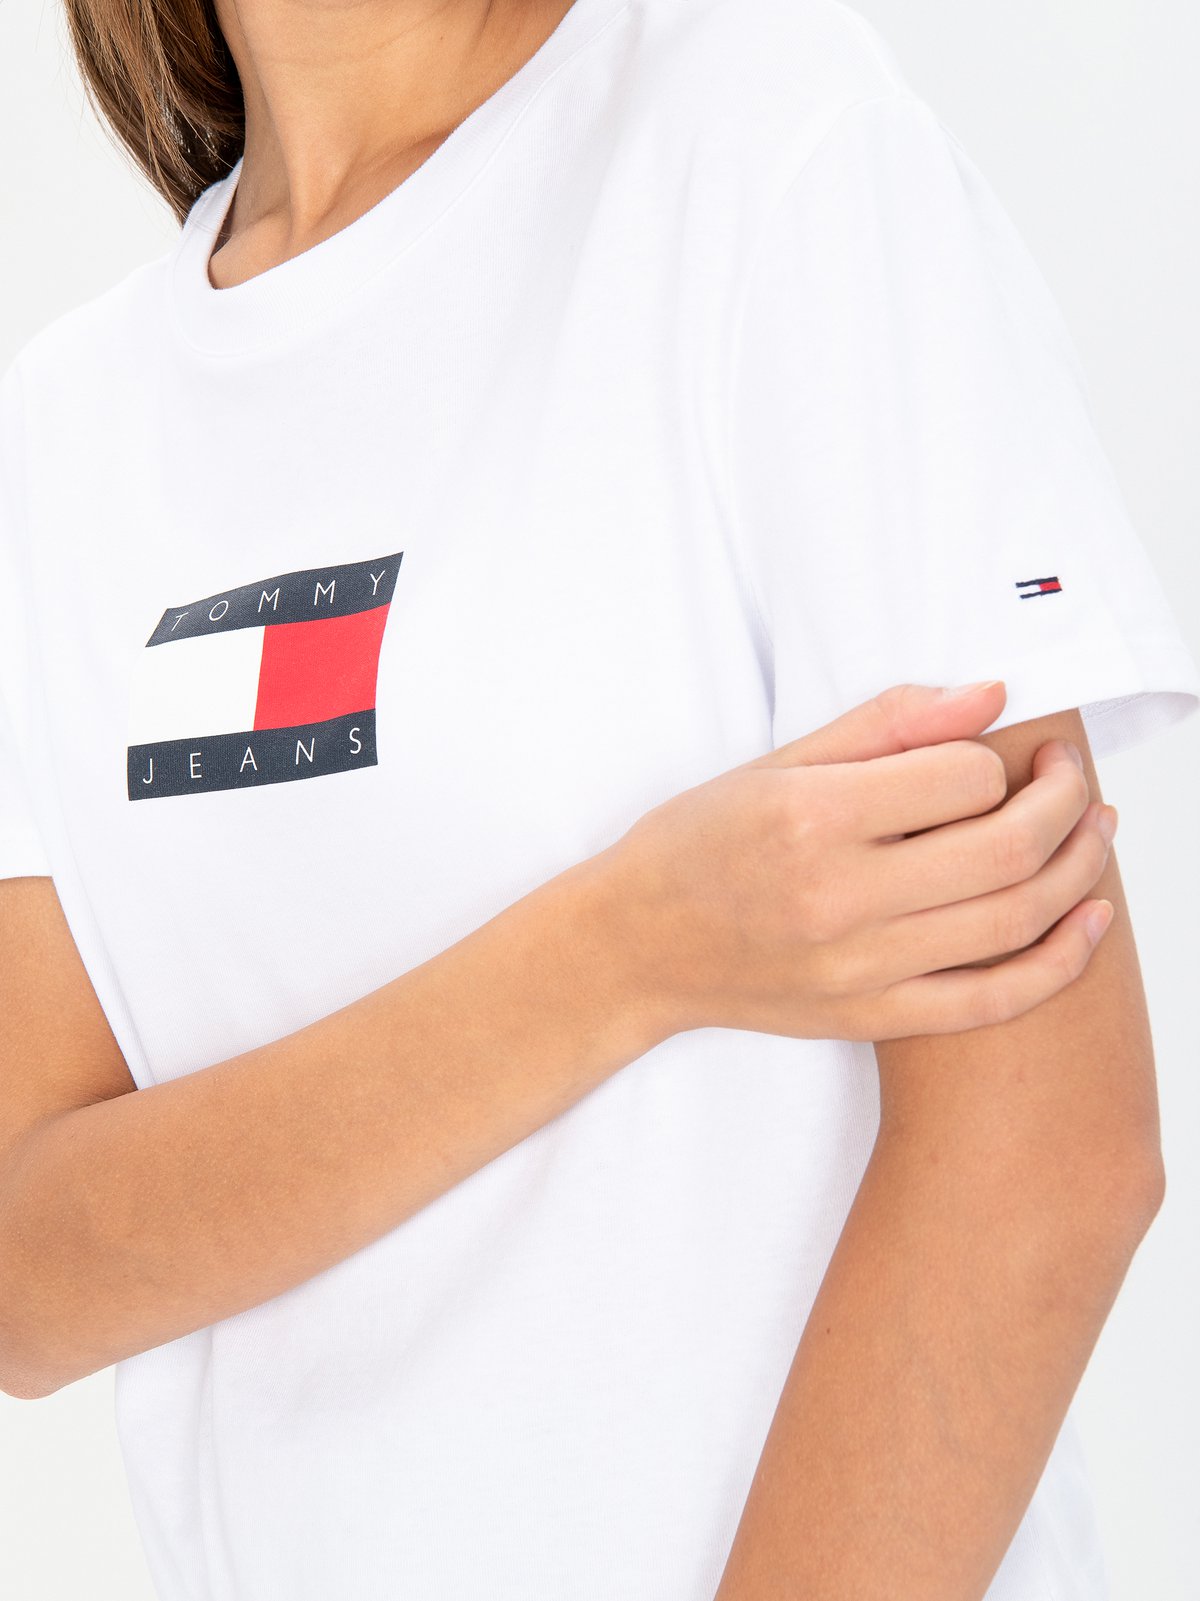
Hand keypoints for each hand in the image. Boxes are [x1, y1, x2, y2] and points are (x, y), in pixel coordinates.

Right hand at [596, 681, 1115, 1041]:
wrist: (635, 946)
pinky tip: (1090, 920)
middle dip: (1065, 803)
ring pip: (1015, 922)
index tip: (1005, 750)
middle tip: (1071, 777)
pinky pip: (992, 1000)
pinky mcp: (869, 1016)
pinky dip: (1058, 962)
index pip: (964, 779)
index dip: (999, 759)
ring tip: (1094, 831)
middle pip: (1007, 850)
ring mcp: (858, 969)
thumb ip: (886, 725)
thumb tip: (989, 695)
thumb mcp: (775, 763)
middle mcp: (840, 899)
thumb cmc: (696, 844)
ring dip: (1079, 870)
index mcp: (813, 819)